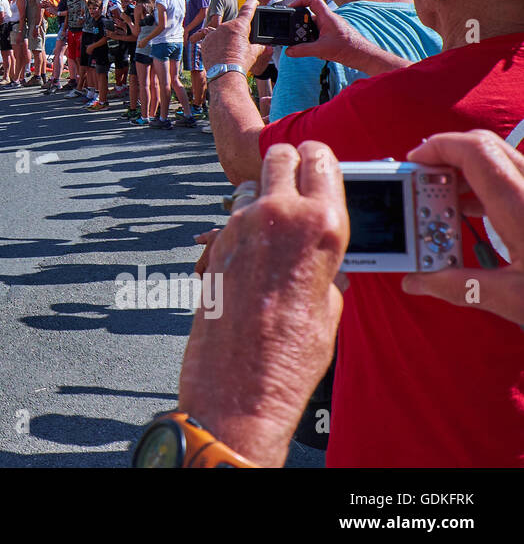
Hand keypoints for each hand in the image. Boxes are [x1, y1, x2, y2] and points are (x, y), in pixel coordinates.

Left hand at [178, 141, 348, 466]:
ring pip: (251, 188)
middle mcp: (278, 215)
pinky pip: (233, 221)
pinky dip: (244, 230)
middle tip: (295, 182)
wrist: (239, 387)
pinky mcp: (213, 244)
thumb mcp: (331, 304)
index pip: (321, 158)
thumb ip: (324, 263)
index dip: (318, 158)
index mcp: (321, 225)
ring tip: (275, 235)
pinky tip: (254, 261)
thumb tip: (319, 254)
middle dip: (287, 164)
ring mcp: (239, 227)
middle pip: (279, 155)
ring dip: (262, 201)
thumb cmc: (293, 354)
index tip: (318, 161)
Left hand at [199, 0, 262, 73]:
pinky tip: (221, 53)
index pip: (248, 9)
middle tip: (241, 43)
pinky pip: (212, 40)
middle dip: (238, 32)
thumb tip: (264, 46)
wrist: (225, 74)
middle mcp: (225, 27)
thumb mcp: (254, 52)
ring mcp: (213, 34)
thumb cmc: (240, 63)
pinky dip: (217, 44)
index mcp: (239, 26)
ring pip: (222, 32)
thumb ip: (259, 45)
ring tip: (230, 51)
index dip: (252, 4)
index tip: (254, 2)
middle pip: (234, 24)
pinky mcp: (205, 42)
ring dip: (226, 38)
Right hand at [283, 0, 363, 61]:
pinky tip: (315, 49)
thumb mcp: (321, 50)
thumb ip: (303, 50)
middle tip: (295, 34)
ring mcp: (330, 27)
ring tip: (308, 45)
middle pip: (309, 16)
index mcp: (327, 17)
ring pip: (312, 27)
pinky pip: (317, 34)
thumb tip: (289, 51)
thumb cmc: (349, 48)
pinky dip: (313, 40)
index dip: (300, 0)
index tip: (291, 7)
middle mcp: (328, 20)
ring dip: (307, 35)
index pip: (313, 0)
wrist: (362, 55)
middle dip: (300, 25)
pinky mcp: (331, 34)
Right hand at [400, 130, 523, 324]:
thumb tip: (418, 282)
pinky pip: (518, 182)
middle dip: (449, 157)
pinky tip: (480, 218)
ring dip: (469, 175)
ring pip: (503, 163)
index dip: (439, 147)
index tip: (415, 164)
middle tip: (426, 183)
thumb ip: (460, 286)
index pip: (473, 151)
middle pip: (487, 148)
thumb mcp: (514, 299)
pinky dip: (491, 189)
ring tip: (447, 205)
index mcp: (520, 207)